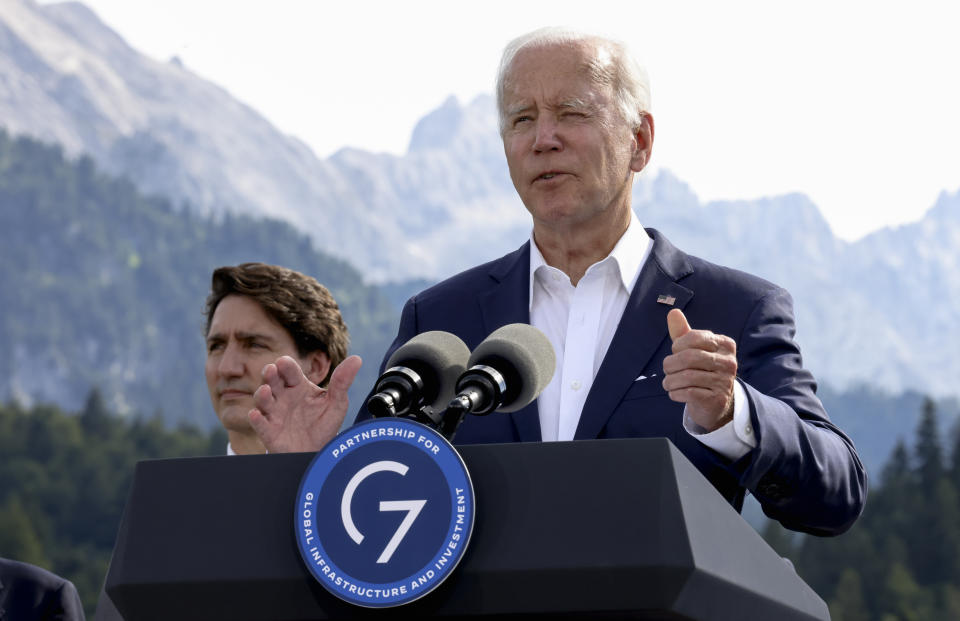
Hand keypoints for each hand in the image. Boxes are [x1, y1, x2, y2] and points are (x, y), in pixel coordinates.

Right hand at [249, 355, 361, 452]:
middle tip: (271, 370)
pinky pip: (260, 424)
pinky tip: (256, 415)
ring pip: (263, 400)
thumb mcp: (337, 402)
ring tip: (266, 391)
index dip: (286, 366)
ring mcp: (275, 413)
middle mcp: (283, 397)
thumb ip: (343, 381)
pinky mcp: (270, 431)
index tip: (284, 362)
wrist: (318, 451)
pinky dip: (256, 419)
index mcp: (298, 386)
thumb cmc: (324, 424)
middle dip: (270, 375)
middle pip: (272, 381)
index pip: (290, 371)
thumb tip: (357, 359)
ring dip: (262, 395)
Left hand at [662, 309, 736, 430]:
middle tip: (667, 369)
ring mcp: (725, 382)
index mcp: (725, 344)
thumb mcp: (692, 349)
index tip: (675, 352)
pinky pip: (688, 393)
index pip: (695, 337)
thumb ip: (682, 332)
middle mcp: (729, 362)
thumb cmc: (701, 369)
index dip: (678, 345)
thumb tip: (673, 312)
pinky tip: (674, 392)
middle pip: (689, 357)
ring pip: (687, 377)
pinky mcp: (717, 399)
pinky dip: (675, 393)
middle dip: (670, 364)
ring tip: (668, 383)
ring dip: (670, 381)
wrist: (714, 402)